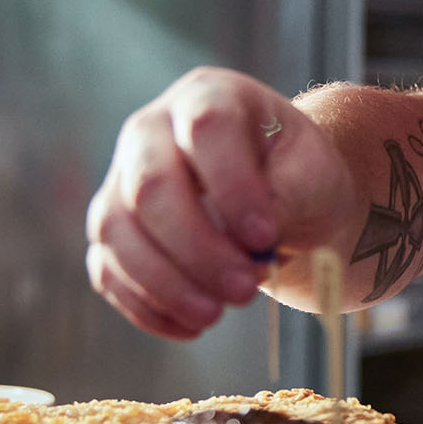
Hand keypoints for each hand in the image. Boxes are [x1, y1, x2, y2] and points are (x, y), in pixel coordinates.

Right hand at [85, 67, 359, 339]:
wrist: (285, 200)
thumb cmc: (302, 178)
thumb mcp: (315, 176)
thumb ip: (287, 197)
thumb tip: (248, 242)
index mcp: (210, 96)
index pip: (207, 128)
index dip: (231, 186)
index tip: (265, 236)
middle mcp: (152, 130)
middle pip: (151, 186)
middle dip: (196, 248)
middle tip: (245, 291)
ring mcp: (122, 178)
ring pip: (116, 230)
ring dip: (165, 283)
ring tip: (215, 316)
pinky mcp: (113, 229)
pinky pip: (107, 269)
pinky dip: (144, 304)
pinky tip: (190, 327)